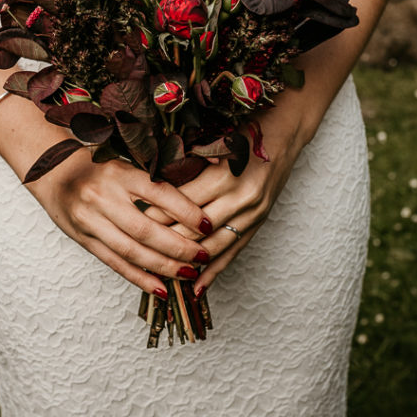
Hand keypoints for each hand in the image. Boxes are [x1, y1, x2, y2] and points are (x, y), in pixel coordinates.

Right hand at [26, 149, 213, 297]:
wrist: (51, 171)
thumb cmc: (97, 165)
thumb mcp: (125, 160)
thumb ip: (157, 173)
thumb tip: (203, 173)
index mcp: (119, 173)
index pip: (159, 193)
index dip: (185, 210)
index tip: (208, 224)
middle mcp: (103, 197)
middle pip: (145, 229)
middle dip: (178, 246)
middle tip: (203, 256)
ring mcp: (90, 221)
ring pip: (131, 251)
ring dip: (163, 267)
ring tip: (188, 275)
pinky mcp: (83, 239)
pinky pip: (115, 263)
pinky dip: (139, 278)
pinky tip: (161, 288)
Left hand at [145, 112, 309, 295]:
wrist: (285, 131)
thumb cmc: (244, 128)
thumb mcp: (214, 140)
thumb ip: (186, 163)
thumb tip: (149, 185)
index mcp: (223, 175)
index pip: (180, 204)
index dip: (154, 214)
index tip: (130, 221)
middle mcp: (239, 198)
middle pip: (194, 231)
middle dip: (164, 243)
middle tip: (136, 252)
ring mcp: (252, 213)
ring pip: (211, 247)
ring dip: (185, 263)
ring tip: (159, 275)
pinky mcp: (258, 223)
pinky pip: (232, 253)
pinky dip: (213, 272)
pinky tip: (196, 288)